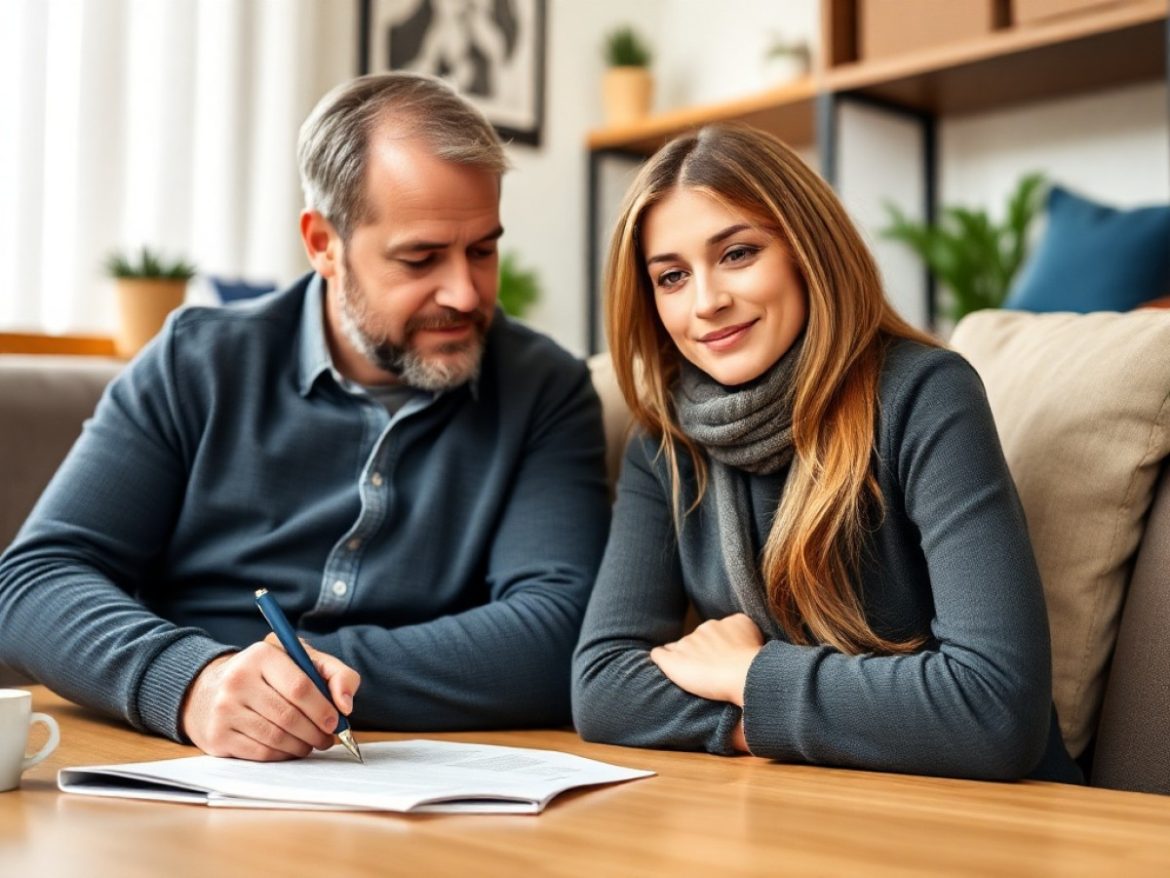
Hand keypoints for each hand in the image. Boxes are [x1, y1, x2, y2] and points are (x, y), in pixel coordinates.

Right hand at [179, 635, 359, 760]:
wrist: (210, 689)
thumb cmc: (267, 674)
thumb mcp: (301, 660)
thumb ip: (335, 673)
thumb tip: (346, 704)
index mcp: (261, 655)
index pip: (300, 687)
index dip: (322, 709)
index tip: (335, 721)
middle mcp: (238, 679)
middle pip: (289, 716)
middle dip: (316, 732)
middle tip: (327, 738)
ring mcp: (224, 709)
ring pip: (276, 737)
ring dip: (302, 746)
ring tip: (311, 743)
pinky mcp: (218, 736)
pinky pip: (261, 753)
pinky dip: (283, 755)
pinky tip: (289, 748)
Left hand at [649, 613, 763, 705]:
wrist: (744, 675)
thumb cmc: (756, 663)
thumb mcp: (756, 635)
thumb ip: (742, 632)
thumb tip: (737, 639)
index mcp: (725, 624)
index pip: (712, 633)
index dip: (714, 649)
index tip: (720, 663)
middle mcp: (704, 628)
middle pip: (695, 640)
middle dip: (698, 654)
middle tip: (708, 674)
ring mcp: (686, 643)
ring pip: (677, 648)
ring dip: (682, 660)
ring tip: (691, 678)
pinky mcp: (672, 660)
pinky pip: (659, 654)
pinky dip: (662, 660)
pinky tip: (667, 670)